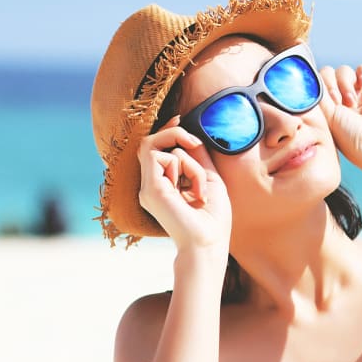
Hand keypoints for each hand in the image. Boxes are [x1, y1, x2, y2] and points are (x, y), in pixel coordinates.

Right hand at [137, 116, 231, 251]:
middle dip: (173, 133)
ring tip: (200, 186)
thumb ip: (198, 158)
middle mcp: (151, 186)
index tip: (179, 118)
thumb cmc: (213, 219)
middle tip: (195, 143)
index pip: (155, 150)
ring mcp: (148, 187)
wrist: (209, 243)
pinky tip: (194, 191)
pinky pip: (162, 156)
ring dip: (189, 162)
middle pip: (150, 143)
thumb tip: (191, 137)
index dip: (165, 131)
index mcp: (162, 186)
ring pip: (158, 147)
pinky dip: (185, 167)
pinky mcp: (150, 188)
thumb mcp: (210, 180)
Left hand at [318, 64, 361, 170]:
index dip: (318, 86)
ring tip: (351, 101)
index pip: (318, 86)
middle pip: (330, 75)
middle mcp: (344, 102)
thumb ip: (319, 96)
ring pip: (345, 72)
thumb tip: (312, 78)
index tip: (324, 100)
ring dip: (345, 82)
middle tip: (338, 101)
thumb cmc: (351, 138)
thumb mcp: (327, 118)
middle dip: (331, 84)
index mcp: (329, 111)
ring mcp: (361, 95)